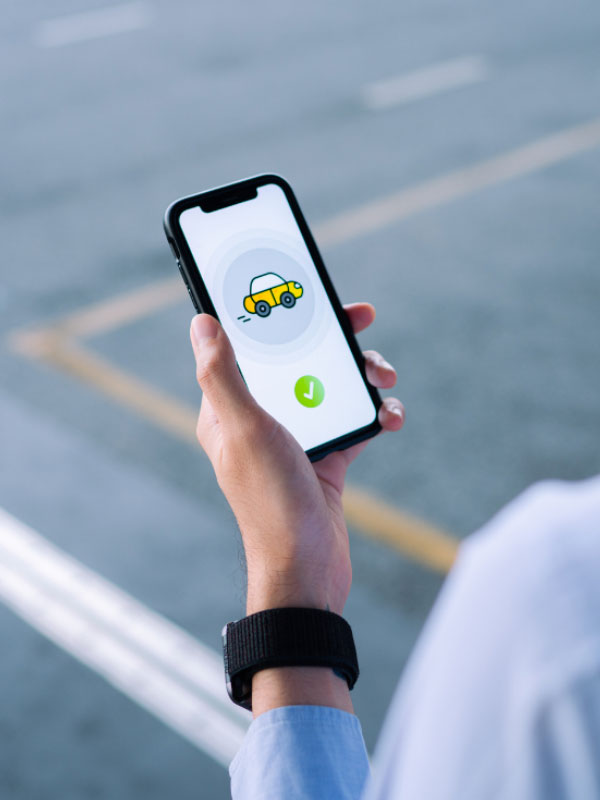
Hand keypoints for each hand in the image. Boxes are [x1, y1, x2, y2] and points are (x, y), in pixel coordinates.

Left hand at [189, 303, 404, 618]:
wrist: (308, 569)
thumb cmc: (271, 503)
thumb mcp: (245, 431)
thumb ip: (222, 376)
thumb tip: (200, 322)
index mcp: (230, 410)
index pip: (250, 345)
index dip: (276, 314)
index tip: (305, 292)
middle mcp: (261, 420)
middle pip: (298, 359)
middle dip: (333, 338)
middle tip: (361, 319)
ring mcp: (295, 438)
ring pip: (330, 385)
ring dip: (361, 375)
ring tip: (383, 377)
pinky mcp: (326, 458)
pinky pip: (353, 421)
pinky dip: (375, 413)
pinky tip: (390, 416)